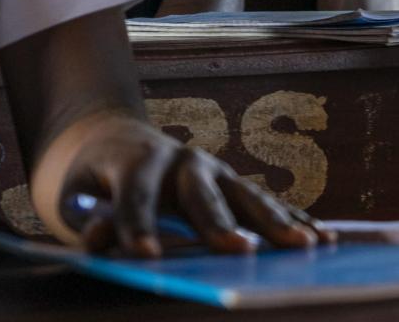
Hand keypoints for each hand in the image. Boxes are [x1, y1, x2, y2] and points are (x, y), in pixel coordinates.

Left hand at [32, 111, 331, 256]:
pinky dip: (296, 221)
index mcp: (138, 161)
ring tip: (301, 247)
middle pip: (203, 193)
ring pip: (248, 196)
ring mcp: (217, 170)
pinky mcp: (236, 184)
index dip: (136, 225)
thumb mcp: (76, 196)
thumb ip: (85, 220)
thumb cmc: (96, 180)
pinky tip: (322, 239)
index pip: (136, 195)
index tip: (144, 256)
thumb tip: (101, 241)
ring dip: (276, 223)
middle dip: (221, 223)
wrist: (119, 142)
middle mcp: (185, 160)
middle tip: (238, 251)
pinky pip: (270, 204)